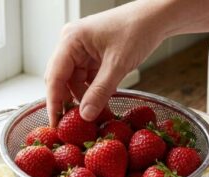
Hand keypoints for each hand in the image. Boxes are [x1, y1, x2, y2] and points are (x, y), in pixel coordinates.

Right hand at [45, 1, 165, 126]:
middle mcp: (71, 44)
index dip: (53, 102)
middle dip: (67, 102)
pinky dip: (92, 92)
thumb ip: (100, 91)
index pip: (54, 76)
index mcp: (70, 40)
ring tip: (91, 116)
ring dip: (82, 99)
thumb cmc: (137, 30)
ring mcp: (82, 51)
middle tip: (70, 125)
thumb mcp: (118, 65)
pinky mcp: (92, 57)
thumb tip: (85, 115)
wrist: (155, 18)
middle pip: (61, 80)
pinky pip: (87, 79)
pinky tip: (100, 104)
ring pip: (74, 82)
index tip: (55, 124)